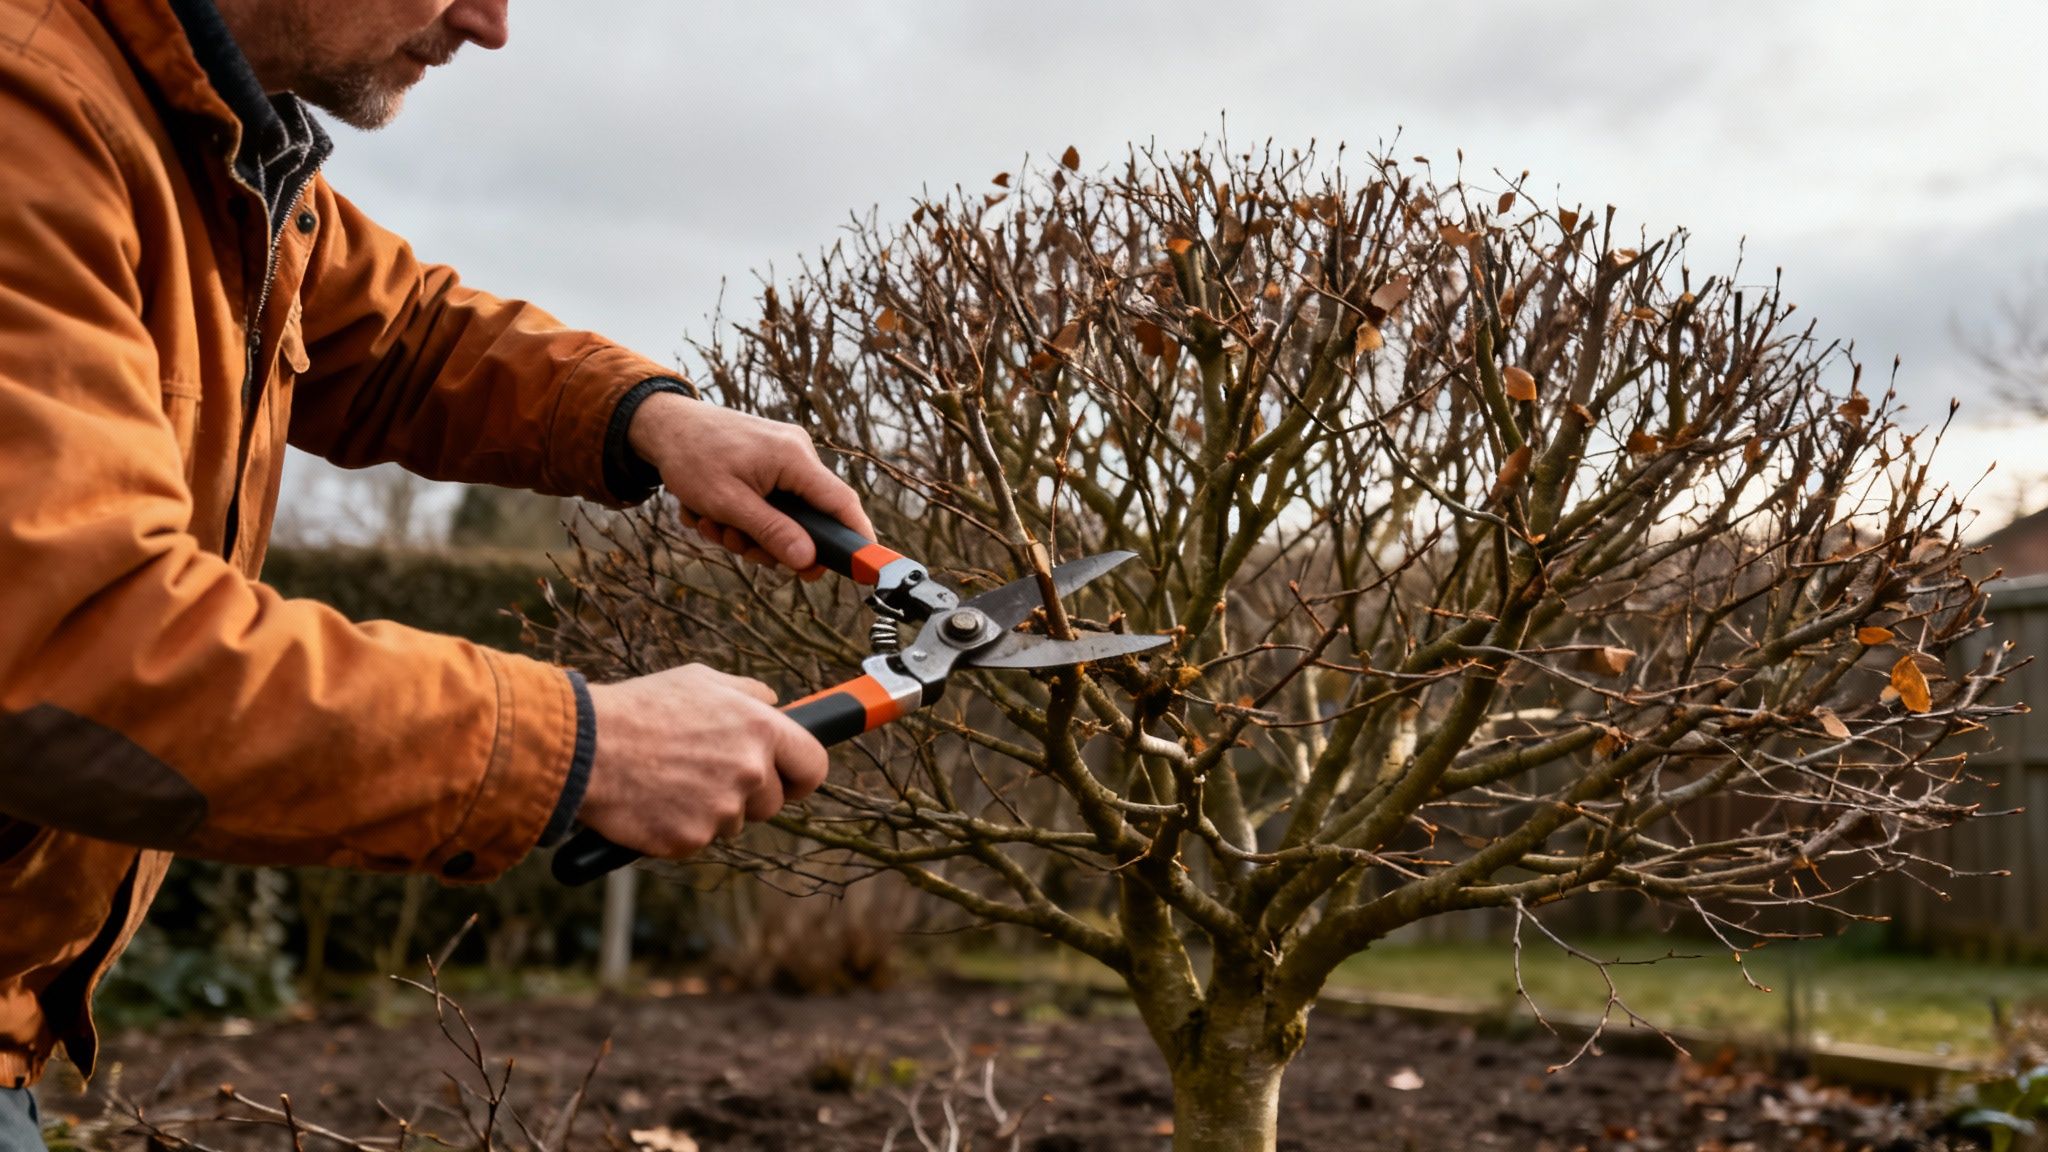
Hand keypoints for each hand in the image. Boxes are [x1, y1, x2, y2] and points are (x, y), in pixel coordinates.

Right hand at [576, 664, 827, 857]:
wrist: (584, 747)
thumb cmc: (641, 708)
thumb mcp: (700, 680)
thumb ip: (748, 692)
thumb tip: (774, 701)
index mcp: (760, 730)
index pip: (813, 766)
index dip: (801, 775)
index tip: (788, 779)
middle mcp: (749, 771)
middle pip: (773, 803)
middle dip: (749, 795)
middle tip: (708, 774)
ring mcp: (721, 810)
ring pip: (734, 822)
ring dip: (712, 810)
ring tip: (672, 780)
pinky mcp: (691, 839)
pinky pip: (699, 839)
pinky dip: (681, 826)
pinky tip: (656, 800)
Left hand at [628, 392, 873, 575]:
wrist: (660, 424)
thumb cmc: (690, 456)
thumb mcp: (727, 503)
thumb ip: (771, 532)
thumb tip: (807, 561)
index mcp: (794, 458)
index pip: (841, 503)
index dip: (857, 538)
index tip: (865, 568)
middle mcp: (796, 453)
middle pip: (807, 518)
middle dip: (768, 540)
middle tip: (735, 544)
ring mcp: (781, 456)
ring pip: (781, 515)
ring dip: (744, 531)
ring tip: (708, 521)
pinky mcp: (766, 461)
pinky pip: (766, 502)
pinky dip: (738, 515)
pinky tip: (707, 509)